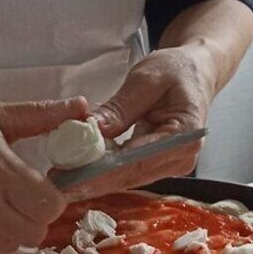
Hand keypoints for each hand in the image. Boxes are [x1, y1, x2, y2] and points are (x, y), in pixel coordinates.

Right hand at [0, 96, 88, 253]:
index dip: (52, 199)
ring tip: (0, 205)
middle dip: (36, 217)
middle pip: (34, 233)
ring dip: (13, 229)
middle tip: (24, 200)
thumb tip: (83, 106)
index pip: (48, 206)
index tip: (44, 189)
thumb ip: (41, 116)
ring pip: (10, 245)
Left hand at [72, 46, 215, 199]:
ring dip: (96, 179)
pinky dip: (104, 172)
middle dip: (94, 180)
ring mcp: (172, 164)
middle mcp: (182, 157)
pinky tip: (79, 172)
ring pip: (128, 178)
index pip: (139, 159)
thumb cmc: (175, 70)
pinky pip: (129, 172)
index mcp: (186, 134)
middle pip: (132, 175)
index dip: (104, 171)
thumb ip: (120, 108)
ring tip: (62, 179)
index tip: (74, 176)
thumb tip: (91, 129)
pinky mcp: (160, 164)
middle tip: (58, 183)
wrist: (194, 73)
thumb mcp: (145, 80)